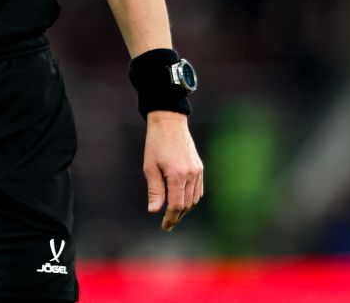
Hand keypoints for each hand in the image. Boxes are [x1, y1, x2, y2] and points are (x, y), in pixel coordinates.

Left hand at [143, 111, 203, 230]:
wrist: (169, 122)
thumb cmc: (155, 144)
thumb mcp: (149, 167)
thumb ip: (154, 190)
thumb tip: (154, 211)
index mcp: (177, 175)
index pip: (176, 205)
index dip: (170, 218)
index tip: (164, 227)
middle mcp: (191, 175)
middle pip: (187, 205)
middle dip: (177, 216)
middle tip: (168, 224)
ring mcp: (198, 171)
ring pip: (195, 199)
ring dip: (185, 209)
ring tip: (174, 214)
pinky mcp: (200, 167)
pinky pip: (199, 189)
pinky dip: (192, 198)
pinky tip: (183, 201)